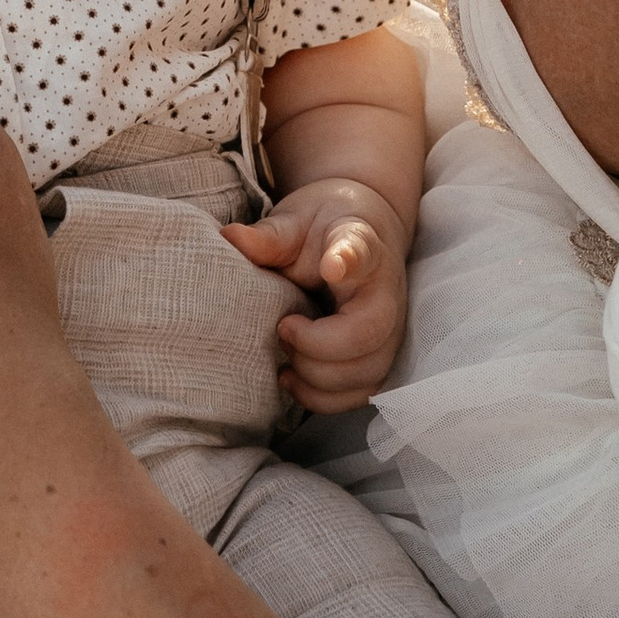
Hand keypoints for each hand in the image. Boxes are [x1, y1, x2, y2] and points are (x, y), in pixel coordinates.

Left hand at [223, 184, 408, 409]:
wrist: (364, 233)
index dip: (349, 261)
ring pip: (366, 375)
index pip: (362, 254)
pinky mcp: (378, 359)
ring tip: (285, 356)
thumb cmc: (325, 228)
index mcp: (363, 248)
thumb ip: (268, 236)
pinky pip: (359, 395)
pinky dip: (321, 397)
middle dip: (315, 346)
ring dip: (316, 377)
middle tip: (282, 327)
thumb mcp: (296, 220)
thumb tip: (229, 238)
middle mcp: (387, 295)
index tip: (330, 266)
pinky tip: (292, 378)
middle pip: (368, 334)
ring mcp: (389, 333)